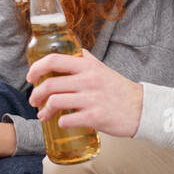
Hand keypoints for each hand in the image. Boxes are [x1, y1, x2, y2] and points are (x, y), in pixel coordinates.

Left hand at [27, 49, 142, 137]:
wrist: (143, 109)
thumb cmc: (120, 90)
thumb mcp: (103, 69)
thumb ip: (86, 60)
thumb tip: (70, 51)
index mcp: (88, 66)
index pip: (54, 60)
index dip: (36, 68)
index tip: (30, 77)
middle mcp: (88, 80)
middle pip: (49, 84)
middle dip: (35, 94)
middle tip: (34, 101)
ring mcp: (91, 99)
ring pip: (55, 102)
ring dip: (44, 111)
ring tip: (43, 115)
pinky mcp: (95, 117)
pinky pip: (67, 119)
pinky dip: (60, 122)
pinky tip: (61, 122)